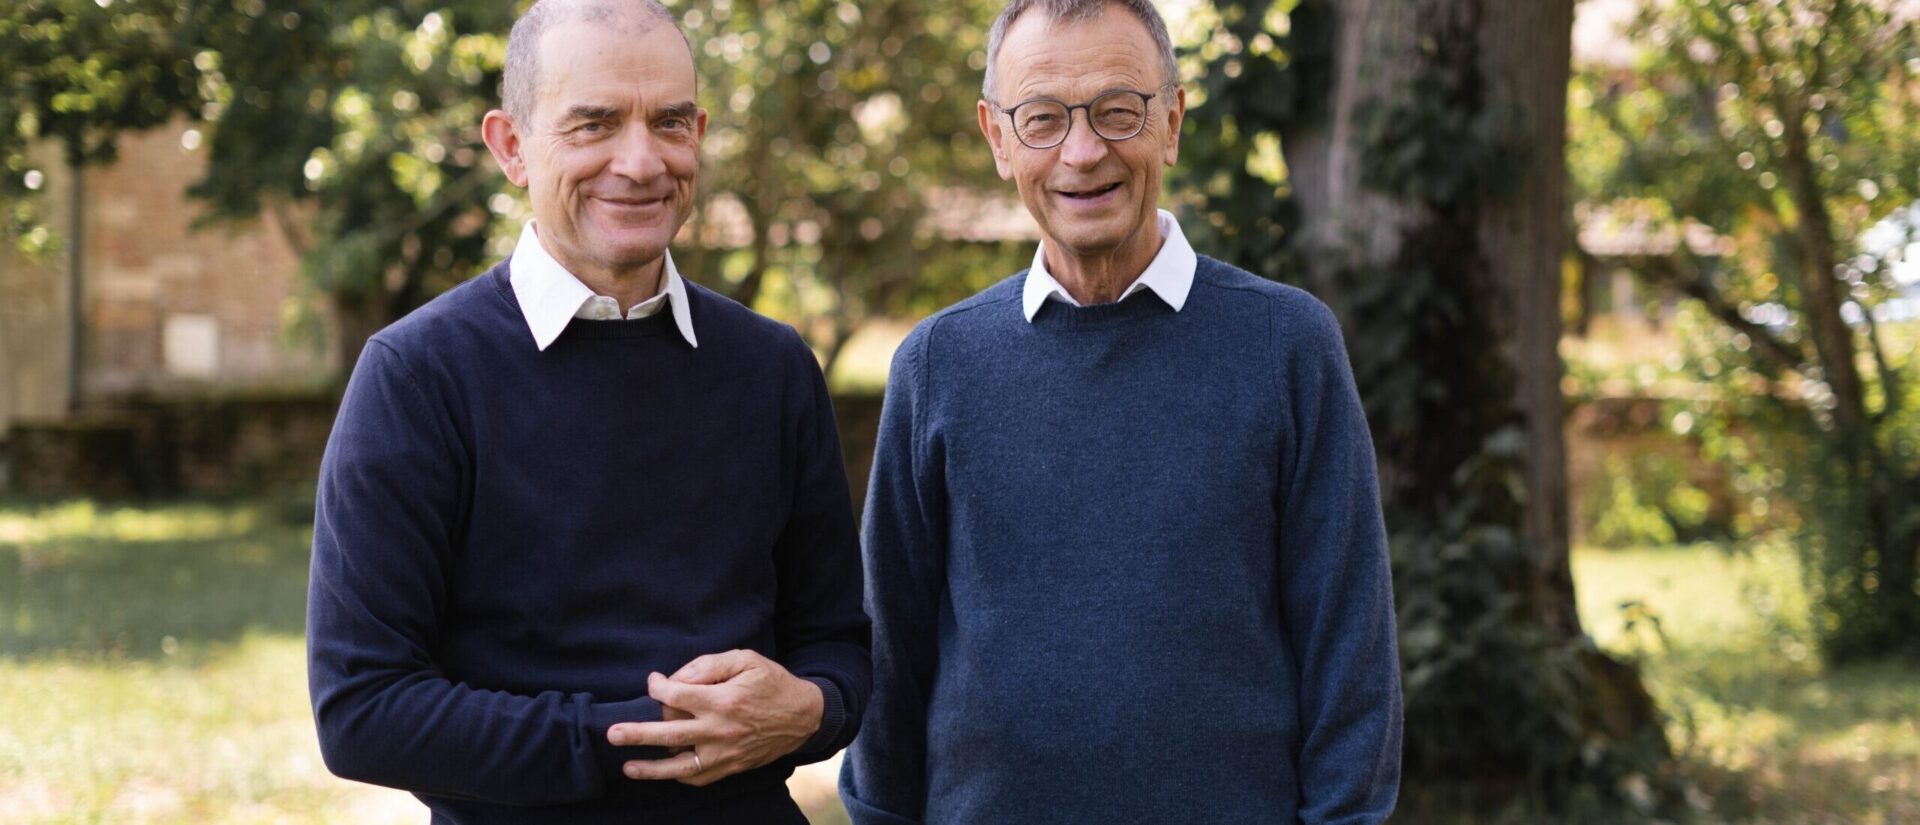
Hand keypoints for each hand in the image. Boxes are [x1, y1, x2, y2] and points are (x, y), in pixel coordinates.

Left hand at [607, 649, 822, 785]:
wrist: (804, 716)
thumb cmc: (772, 683)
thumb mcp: (746, 660)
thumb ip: (709, 665)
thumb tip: (676, 679)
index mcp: (723, 700)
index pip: (677, 695)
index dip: (658, 687)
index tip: (654, 682)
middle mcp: (721, 730)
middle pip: (670, 734)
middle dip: (637, 734)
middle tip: (612, 734)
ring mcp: (725, 753)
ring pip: (680, 766)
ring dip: (650, 769)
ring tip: (627, 767)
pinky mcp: (731, 767)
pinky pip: (698, 777)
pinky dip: (678, 775)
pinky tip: (662, 770)